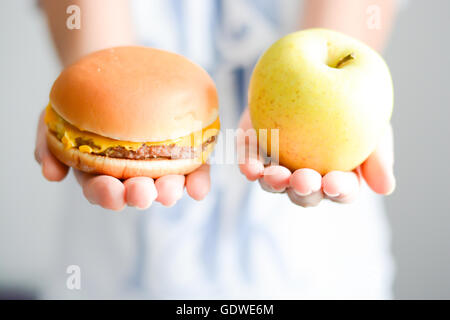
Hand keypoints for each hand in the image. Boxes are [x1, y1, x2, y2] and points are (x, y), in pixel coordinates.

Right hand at [35, 110, 210, 210]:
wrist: (111, 73)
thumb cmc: (82, 102)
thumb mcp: (54, 119)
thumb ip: (48, 145)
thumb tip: (50, 175)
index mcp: (101, 173)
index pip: (102, 190)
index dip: (106, 195)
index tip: (111, 192)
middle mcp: (131, 173)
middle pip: (136, 191)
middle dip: (140, 195)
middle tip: (143, 193)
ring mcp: (158, 164)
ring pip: (166, 183)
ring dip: (170, 191)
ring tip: (171, 189)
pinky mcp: (183, 152)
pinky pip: (193, 169)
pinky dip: (197, 181)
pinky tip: (199, 190)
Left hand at [238, 109, 394, 206]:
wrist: (321, 70)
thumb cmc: (352, 102)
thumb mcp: (371, 123)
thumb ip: (378, 154)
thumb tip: (386, 188)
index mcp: (338, 176)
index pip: (341, 191)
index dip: (339, 190)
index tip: (335, 183)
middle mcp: (308, 176)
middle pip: (305, 193)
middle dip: (304, 190)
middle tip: (303, 180)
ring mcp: (279, 164)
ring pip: (274, 183)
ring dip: (274, 183)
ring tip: (274, 176)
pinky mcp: (256, 149)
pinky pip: (250, 160)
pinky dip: (248, 165)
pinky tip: (249, 166)